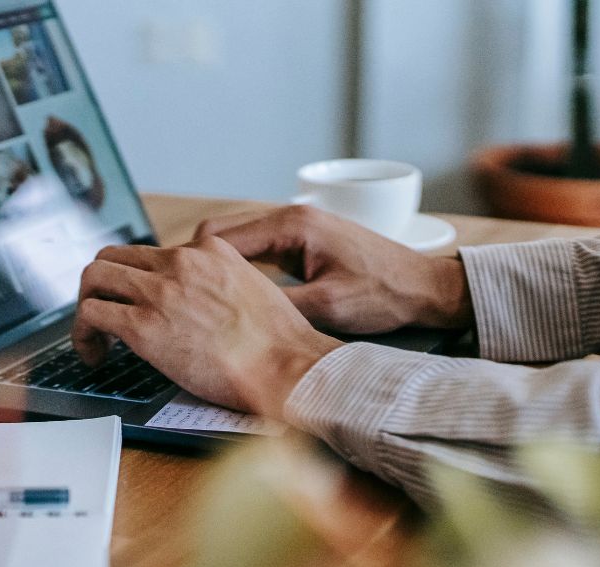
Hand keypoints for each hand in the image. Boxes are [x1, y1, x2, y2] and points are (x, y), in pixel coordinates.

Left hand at [72, 236, 343, 418]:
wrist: (288, 366)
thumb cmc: (280, 345)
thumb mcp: (254, 290)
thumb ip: (220, 286)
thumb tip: (196, 307)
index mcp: (209, 250)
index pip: (153, 253)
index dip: (138, 281)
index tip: (138, 304)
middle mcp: (180, 261)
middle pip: (114, 256)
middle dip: (102, 287)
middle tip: (104, 316)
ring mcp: (159, 290)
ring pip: (94, 277)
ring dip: (86, 305)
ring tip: (95, 337)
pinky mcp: (143, 325)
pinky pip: (91, 314)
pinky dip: (82, 334)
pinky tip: (95, 355)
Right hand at [196, 205, 473, 334]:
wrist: (424, 287)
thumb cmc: (384, 294)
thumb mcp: (327, 307)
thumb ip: (276, 305)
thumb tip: (231, 315)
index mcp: (293, 225)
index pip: (220, 238)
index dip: (192, 266)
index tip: (175, 292)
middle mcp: (291, 218)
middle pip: (220, 235)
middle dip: (196, 266)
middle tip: (180, 299)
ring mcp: (296, 228)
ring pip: (235, 243)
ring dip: (215, 268)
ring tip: (198, 300)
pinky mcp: (301, 242)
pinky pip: (255, 251)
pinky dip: (237, 270)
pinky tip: (230, 296)